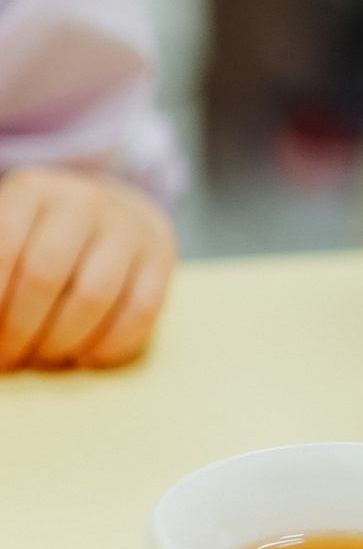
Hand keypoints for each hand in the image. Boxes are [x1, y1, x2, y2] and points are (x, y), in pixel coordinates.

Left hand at [0, 166, 176, 369]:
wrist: (110, 213)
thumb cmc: (37, 237)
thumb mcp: (4, 235)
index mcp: (32, 192)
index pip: (4, 250)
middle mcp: (84, 201)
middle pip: (45, 276)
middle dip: (20, 330)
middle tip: (10, 354)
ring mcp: (128, 227)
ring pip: (94, 297)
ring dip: (62, 342)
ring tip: (44, 355)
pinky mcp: (161, 257)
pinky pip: (140, 310)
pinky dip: (109, 344)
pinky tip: (84, 356)